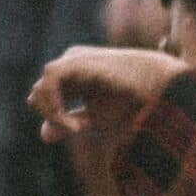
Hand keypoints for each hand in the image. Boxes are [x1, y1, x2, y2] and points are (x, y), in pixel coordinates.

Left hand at [27, 44, 188, 143]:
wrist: (156, 87)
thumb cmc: (130, 102)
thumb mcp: (95, 119)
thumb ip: (68, 124)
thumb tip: (43, 135)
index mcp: (74, 79)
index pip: (46, 98)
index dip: (52, 117)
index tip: (75, 131)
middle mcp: (69, 66)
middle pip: (38, 93)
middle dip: (50, 114)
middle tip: (74, 130)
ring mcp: (71, 60)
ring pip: (40, 88)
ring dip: (52, 111)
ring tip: (75, 127)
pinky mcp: (75, 60)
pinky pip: (50, 79)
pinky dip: (55, 102)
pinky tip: (72, 118)